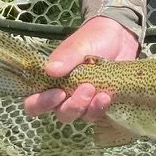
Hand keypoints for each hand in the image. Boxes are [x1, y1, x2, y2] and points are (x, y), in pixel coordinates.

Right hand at [24, 16, 138, 123]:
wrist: (120, 39)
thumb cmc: (92, 40)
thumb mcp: (79, 46)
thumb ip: (65, 58)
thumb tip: (50, 70)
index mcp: (51, 81)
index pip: (34, 102)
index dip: (41, 103)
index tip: (58, 93)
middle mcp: (64, 96)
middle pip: (60, 113)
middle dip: (72, 106)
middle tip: (86, 88)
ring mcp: (82, 102)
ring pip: (79, 117)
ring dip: (88, 108)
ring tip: (101, 94)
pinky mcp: (99, 105)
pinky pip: (96, 115)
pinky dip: (100, 108)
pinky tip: (107, 97)